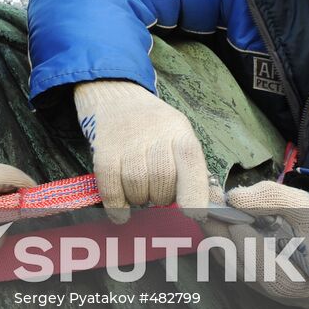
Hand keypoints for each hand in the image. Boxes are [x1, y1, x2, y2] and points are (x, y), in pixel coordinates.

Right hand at [73, 80, 208, 221]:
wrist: (114, 94)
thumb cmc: (152, 124)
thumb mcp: (178, 135)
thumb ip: (189, 169)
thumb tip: (203, 208)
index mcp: (180, 132)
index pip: (191, 165)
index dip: (193, 193)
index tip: (192, 215)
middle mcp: (156, 134)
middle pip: (162, 180)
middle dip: (161, 197)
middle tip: (156, 194)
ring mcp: (128, 140)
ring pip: (137, 185)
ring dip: (138, 199)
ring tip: (138, 194)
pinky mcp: (104, 149)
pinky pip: (111, 185)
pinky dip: (116, 204)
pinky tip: (120, 212)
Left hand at [203, 181, 308, 308]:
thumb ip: (273, 199)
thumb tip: (233, 198)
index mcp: (302, 285)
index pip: (259, 265)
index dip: (237, 236)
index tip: (221, 209)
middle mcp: (287, 298)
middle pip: (243, 269)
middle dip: (222, 236)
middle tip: (205, 207)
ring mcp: (280, 295)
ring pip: (240, 271)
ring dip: (223, 241)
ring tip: (211, 213)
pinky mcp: (274, 285)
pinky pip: (246, 269)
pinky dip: (233, 247)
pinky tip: (225, 226)